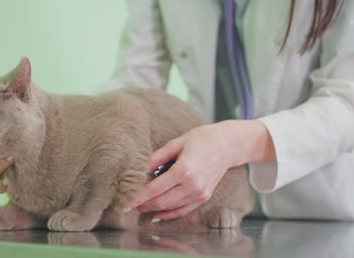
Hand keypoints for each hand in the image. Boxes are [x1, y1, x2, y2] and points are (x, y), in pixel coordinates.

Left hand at [130, 120, 274, 221]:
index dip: (138, 197)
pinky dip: (168, 214)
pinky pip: (182, 210)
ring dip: (153, 209)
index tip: (126, 201)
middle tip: (129, 204)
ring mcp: (199, 193)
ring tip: (140, 206)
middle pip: (161, 202)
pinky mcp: (203, 197)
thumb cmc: (201, 139)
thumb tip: (140, 169)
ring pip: (170, 208)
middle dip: (143, 205)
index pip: (155, 189)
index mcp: (184, 170)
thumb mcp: (176, 143)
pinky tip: (157, 214)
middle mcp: (192, 185)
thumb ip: (156, 158)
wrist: (227, 145)